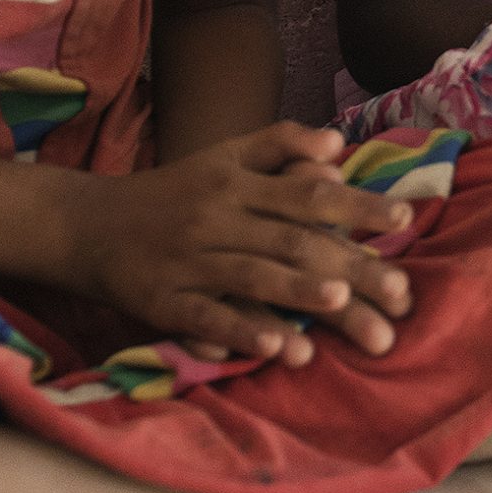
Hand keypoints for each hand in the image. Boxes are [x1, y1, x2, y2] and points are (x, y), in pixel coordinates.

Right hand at [55, 123, 415, 365]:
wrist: (85, 224)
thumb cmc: (171, 192)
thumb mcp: (221, 156)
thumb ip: (279, 144)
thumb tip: (338, 146)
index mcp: (237, 184)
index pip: (308, 194)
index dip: (357, 205)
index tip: (406, 219)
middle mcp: (217, 218)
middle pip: (292, 242)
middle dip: (350, 267)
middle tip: (401, 296)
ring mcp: (190, 262)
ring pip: (251, 277)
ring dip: (298, 292)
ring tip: (342, 304)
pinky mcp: (163, 302)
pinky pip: (207, 318)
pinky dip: (243, 332)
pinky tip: (278, 348)